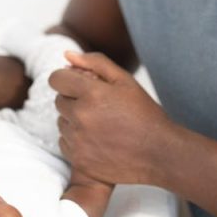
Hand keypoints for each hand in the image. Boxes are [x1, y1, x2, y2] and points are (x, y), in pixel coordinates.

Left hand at [50, 50, 174, 184]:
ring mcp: (78, 141)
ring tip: (101, 125)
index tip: (79, 85)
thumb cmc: (144, 114)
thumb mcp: (125, 81)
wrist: (159, 153)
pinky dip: (75, 140)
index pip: (56, 79)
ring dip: (75, 121)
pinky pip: (64, 143)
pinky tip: (97, 141)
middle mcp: (80, 117)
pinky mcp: (78, 161)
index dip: (67, 79)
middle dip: (74, 100)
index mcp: (91, 94)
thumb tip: (67, 55)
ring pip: (61, 122)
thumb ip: (95, 63)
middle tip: (99, 107)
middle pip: (59, 100)